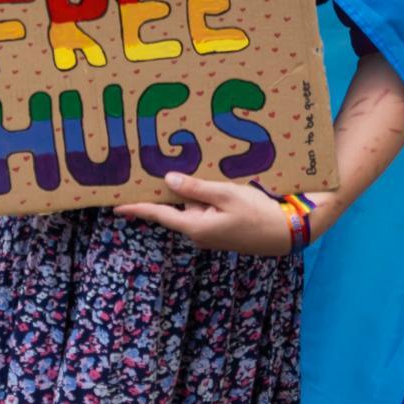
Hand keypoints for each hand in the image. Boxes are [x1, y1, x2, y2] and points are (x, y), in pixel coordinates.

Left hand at [116, 172, 294, 256]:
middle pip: (176, 208)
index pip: (159, 214)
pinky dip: (204, 198)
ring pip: (193, 207)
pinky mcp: (222, 230)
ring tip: (192, 169)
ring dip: (192, 192)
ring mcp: (210, 233)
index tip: (116, 206)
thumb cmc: (258, 212)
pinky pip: (205, 211)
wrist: (287, 232)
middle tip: (153, 171)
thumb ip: (195, 188)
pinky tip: (213, 183)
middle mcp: (198, 233)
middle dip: (169, 191)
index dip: (137, 208)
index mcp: (195, 226)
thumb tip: (167, 180)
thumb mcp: (225, 194)